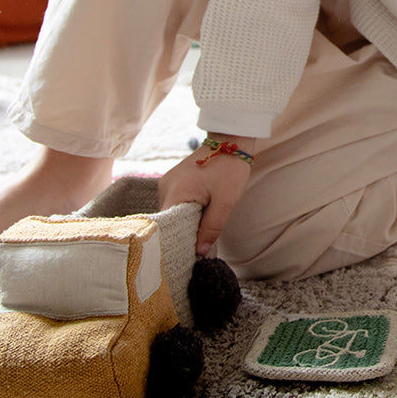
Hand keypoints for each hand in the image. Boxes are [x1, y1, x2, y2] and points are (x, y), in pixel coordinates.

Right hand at [158, 137, 255, 257]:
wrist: (231, 140)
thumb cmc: (229, 168)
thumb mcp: (224, 202)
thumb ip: (211, 228)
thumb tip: (199, 252)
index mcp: (175, 192)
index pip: (166, 227)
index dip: (175, 242)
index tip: (185, 256)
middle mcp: (165, 187)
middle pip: (168, 221)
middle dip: (181, 234)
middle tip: (196, 249)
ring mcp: (168, 182)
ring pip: (172, 212)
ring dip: (184, 223)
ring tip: (198, 235)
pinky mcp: (175, 180)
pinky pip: (176, 203)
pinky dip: (185, 212)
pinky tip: (197, 218)